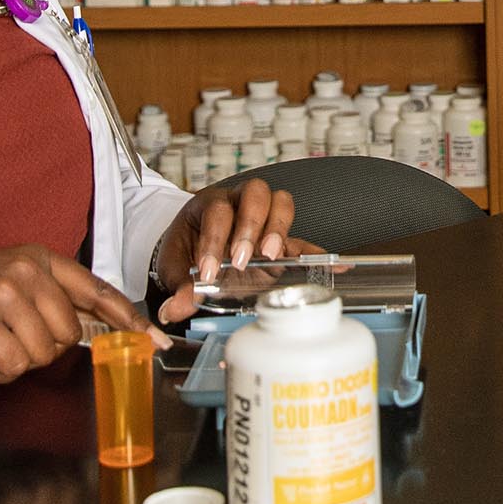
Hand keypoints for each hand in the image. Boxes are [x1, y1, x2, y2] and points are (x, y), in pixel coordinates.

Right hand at [0, 246, 169, 383]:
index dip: (126, 318)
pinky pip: (14, 366)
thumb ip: (53, 302)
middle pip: (68, 333)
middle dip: (42, 348)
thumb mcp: (9, 287)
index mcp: (35, 258)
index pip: (94, 288)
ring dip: (14, 360)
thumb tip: (105, 329)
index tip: (153, 339)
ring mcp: (0, 293)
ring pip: (43, 353)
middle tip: (6, 337)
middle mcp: (22, 269)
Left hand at [152, 180, 322, 324]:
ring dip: (278, 228)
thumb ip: (178, 287)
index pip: (216, 211)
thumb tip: (173, 310)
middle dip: (251, 225)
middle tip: (243, 260)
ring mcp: (263, 219)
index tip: (209, 271)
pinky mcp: (280, 240)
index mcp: (209, 203)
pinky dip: (315, 254)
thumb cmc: (186, 250)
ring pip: (280, 202)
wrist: (193, 248)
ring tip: (272, 256)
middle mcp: (238, 202)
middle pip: (255, 193)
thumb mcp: (174, 267)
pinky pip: (302, 240)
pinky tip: (329, 267)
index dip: (213, 240)